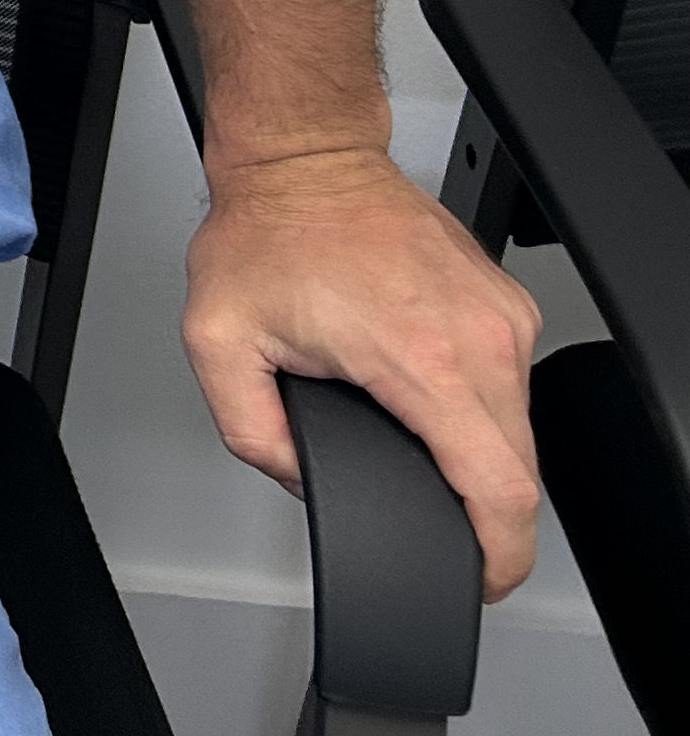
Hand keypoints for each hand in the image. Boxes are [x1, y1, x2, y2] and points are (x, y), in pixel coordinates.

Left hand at [182, 145, 541, 595]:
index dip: (498, 554)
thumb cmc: (264, 233)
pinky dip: (478, 405)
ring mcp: (500, 317)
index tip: (482, 576)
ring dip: (480, 453)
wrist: (303, 159)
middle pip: (517, 470)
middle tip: (435, 518)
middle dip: (483, 513)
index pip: (498, 488)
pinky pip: (510, 382)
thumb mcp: (218, 343)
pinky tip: (427, 390)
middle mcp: (477, 337)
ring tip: (417, 439)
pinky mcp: (507, 303)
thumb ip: (253, 434)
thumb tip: (302, 478)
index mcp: (419, 357)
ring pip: (518, 427)